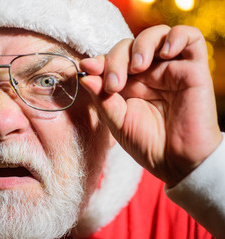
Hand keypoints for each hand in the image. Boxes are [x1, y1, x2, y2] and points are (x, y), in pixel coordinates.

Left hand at [80, 25, 222, 186]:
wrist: (176, 163)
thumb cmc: (147, 144)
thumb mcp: (116, 121)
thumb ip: (102, 98)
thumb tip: (85, 74)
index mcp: (129, 84)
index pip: (112, 59)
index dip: (99, 60)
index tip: (87, 68)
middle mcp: (148, 74)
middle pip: (128, 46)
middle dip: (115, 60)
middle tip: (113, 85)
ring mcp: (170, 69)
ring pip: (156, 35)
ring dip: (141, 46)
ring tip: (137, 67)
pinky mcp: (193, 69)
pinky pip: (190, 37)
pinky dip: (176, 37)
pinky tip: (164, 54)